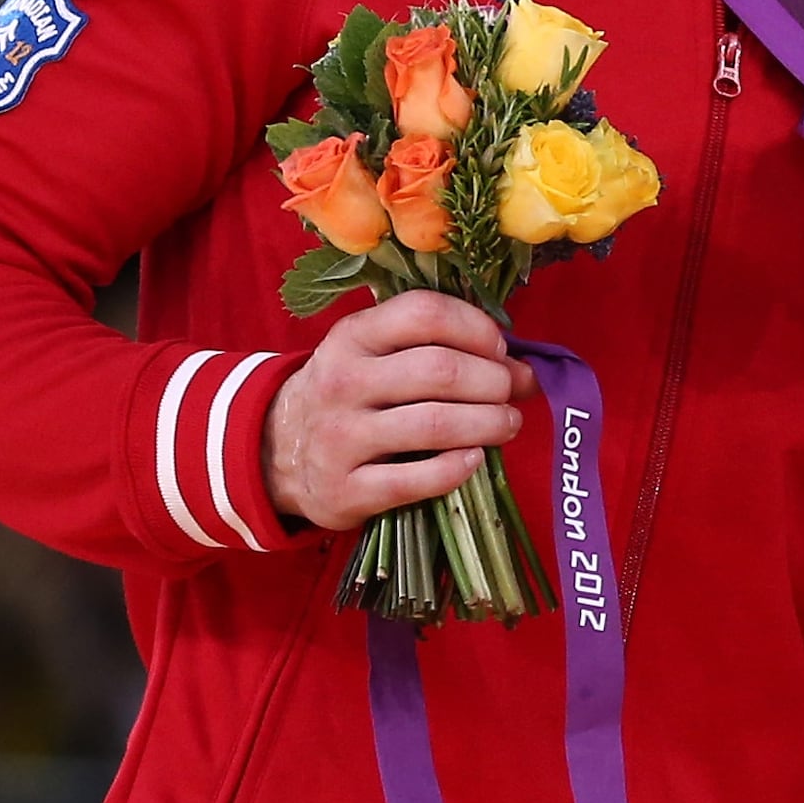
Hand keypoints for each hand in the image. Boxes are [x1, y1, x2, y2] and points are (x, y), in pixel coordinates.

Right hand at [265, 295, 524, 532]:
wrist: (277, 452)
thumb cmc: (352, 394)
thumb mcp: (380, 356)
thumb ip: (444, 350)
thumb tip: (526, 371)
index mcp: (353, 336)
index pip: (424, 313)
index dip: (476, 327)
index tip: (499, 349)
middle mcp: (342, 382)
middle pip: (439, 370)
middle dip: (492, 381)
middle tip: (511, 392)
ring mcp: (339, 438)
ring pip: (434, 424)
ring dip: (487, 424)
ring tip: (506, 425)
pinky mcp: (345, 490)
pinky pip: (415, 480)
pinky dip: (456, 469)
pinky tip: (474, 460)